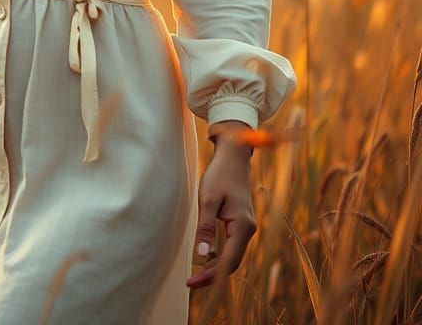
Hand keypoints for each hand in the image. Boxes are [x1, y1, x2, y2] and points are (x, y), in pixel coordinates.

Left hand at [185, 136, 255, 288]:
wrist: (233, 156)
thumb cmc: (220, 175)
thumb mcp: (208, 200)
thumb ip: (206, 228)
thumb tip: (202, 256)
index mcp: (243, 227)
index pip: (227, 262)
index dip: (210, 276)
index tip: (191, 282)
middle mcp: (248, 230)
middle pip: (232, 263)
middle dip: (212, 275)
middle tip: (190, 281)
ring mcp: (246, 227)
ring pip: (232, 256)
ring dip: (215, 267)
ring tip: (195, 273)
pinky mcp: (241, 223)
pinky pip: (231, 246)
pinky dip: (219, 255)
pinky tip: (205, 256)